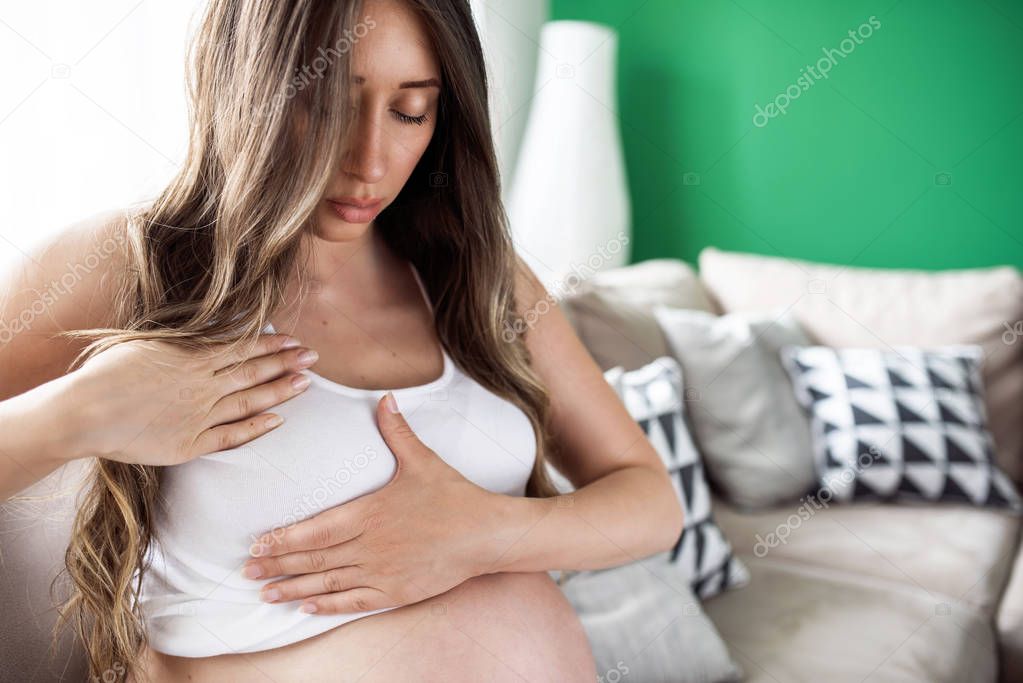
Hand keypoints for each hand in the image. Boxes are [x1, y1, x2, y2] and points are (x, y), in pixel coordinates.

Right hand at [70, 332, 318, 464]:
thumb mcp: (147, 342)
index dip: (273, 345)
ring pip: (250, 401)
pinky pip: (232, 435)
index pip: (244, 348)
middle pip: (255, 371)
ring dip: (281, 392)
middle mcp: (203, 385)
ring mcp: (200, 415)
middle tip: (314, 358)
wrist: (84, 412)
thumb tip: (210, 327)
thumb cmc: (107, 373)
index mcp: (192, 357)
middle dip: (287, 363)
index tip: (294, 341)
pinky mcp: (191, 443)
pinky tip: (277, 421)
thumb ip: (183, 338)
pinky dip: (257, 428)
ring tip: (305, 384)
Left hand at [242, 391, 503, 614]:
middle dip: (277, 565)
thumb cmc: (453, 496)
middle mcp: (370, 545)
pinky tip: (306, 606)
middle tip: (246, 570)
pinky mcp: (396, 592)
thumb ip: (397, 432)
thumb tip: (385, 399)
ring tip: (264, 592)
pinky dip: (327, 605)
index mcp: (370, 512)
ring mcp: (382, 571)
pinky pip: (354, 601)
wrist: (486, 534)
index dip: (284, 538)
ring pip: (328, 582)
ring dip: (293, 588)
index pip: (316, 530)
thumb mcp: (422, 460)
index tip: (257, 543)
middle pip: (314, 558)